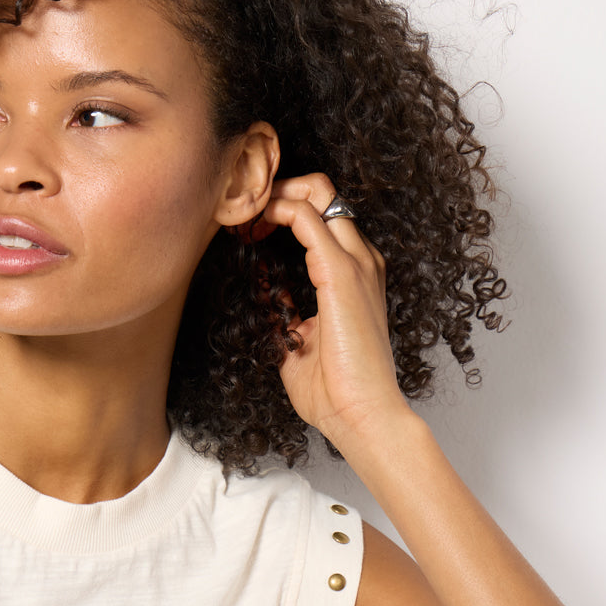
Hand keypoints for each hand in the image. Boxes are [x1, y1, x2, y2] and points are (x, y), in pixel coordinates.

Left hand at [260, 174, 409, 449]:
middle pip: (322, 193)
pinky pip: (306, 218)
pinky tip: (254, 223)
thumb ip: (287, 314)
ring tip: (244, 215)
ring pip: (318, 194)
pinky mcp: (342, 272)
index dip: (284, 211)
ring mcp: (356, 263)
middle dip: (279, 191)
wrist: (360, 414)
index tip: (250, 227)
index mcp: (354, 275)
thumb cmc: (335, 390)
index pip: (323, 218)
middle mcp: (361, 261)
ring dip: (276, 195)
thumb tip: (269, 294)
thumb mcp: (300, 343)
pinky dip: (277, 210)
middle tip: (244, 213)